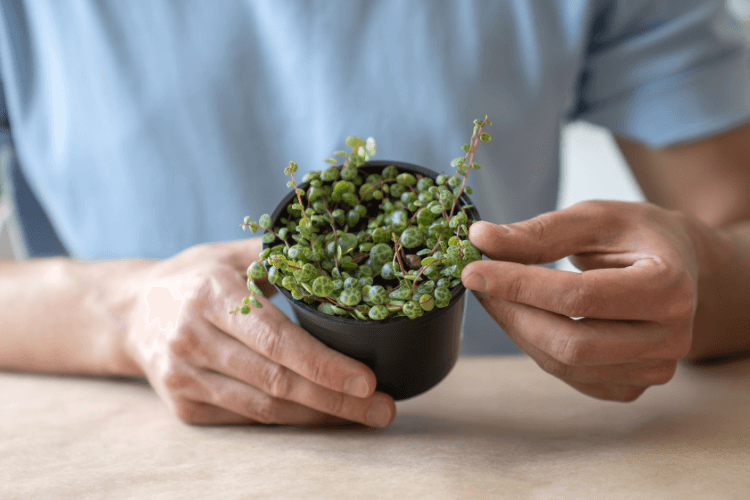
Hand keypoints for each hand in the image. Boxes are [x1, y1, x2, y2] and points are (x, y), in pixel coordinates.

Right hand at [123, 238, 395, 425]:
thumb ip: (282, 255)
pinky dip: (288, 420)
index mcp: (210, 296)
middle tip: (382, 408)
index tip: (367, 379)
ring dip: (318, 416)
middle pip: (275, 381)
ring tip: (364, 416)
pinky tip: (321, 414)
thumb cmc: (194, 278)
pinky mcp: (183, 405)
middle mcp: (192, 340)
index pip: (275, 339)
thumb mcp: (231, 255)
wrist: (131, 312)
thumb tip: (345, 255)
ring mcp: (183, 378)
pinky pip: (245, 418)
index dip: (323, 364)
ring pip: (263, 409)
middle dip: (335, 400)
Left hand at [461, 200, 696, 400]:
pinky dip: (535, 345)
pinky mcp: (631, 386)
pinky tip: (523, 315)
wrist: (678, 268)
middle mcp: (670, 338)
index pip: (579, 297)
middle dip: (513, 312)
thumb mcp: (594, 218)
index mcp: (669, 287)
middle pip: (571, 343)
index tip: (472, 270)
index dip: (518, 285)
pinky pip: (569, 375)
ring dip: (517, 329)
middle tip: (478, 283)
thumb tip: (481, 239)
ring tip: (496, 294)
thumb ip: (540, 232)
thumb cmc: (635, 236)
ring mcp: (653, 370)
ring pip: (564, 364)